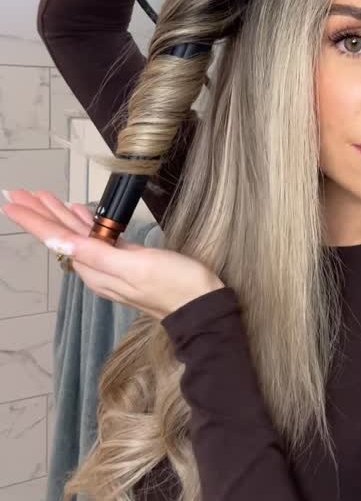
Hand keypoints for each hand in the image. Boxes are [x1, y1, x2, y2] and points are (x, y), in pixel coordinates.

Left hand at [0, 190, 224, 321]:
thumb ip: (98, 254)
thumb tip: (62, 242)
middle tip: (21, 194)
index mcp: (97, 269)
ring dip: (62, 215)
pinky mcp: (129, 261)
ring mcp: (114, 266)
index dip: (35, 220)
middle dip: (42, 214)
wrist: (202, 306)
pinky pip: (99, 239)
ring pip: (79, 236)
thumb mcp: (136, 266)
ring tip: (44, 197)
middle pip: (64, 237)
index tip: (13, 203)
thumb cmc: (175, 285)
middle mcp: (99, 269)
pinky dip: (87, 224)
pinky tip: (81, 213)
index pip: (58, 240)